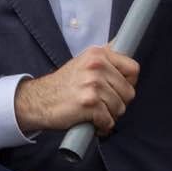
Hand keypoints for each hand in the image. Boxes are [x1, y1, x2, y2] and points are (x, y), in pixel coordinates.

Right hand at [13, 46, 139, 136]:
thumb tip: (123, 44)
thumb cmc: (63, 85)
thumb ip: (104, 57)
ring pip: (120, 108)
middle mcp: (97, 66)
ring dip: (110, 116)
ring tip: (96, 113)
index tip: (119, 89)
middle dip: (119, 103)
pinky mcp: (89, 104)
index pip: (133, 69)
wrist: (38, 100)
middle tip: (104, 105)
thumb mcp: (84, 62)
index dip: (129, 83)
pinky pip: (108, 121)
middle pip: (129, 92)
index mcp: (98, 54)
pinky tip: (92, 123)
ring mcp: (93, 84)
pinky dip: (102, 127)